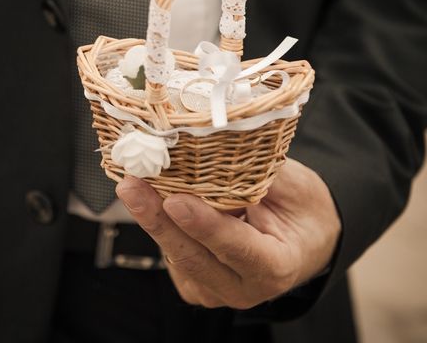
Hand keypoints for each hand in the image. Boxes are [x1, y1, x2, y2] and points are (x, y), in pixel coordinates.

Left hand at [115, 158, 340, 308]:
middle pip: (193, 257)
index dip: (205, 226)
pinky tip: (146, 197)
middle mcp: (243, 288)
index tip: (175, 201)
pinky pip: (170, 253)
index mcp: (277, 267)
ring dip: (151, 218)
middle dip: (158, 220)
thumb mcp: (296, 186)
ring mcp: (215, 290)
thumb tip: (217, 144)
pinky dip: (158, 222)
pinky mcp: (194, 282)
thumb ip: (259, 174)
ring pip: (175, 256)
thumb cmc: (302, 210)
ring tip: (133, 184)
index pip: (238, 249)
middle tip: (131, 186)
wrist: (302, 238)